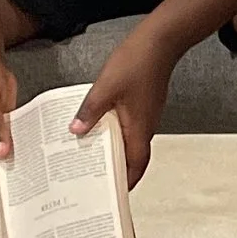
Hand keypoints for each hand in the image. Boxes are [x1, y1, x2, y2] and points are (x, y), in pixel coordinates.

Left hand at [74, 26, 174, 189]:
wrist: (160, 41)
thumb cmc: (137, 62)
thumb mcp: (105, 88)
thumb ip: (90, 112)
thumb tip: (76, 132)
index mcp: (139, 128)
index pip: (135, 165)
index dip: (126, 182)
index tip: (113, 195)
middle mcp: (145, 126)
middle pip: (133, 157)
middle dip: (117, 172)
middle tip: (97, 181)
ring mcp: (145, 115)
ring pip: (129, 142)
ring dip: (114, 152)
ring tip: (92, 158)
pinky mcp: (142, 106)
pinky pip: (128, 127)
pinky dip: (114, 134)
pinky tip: (97, 129)